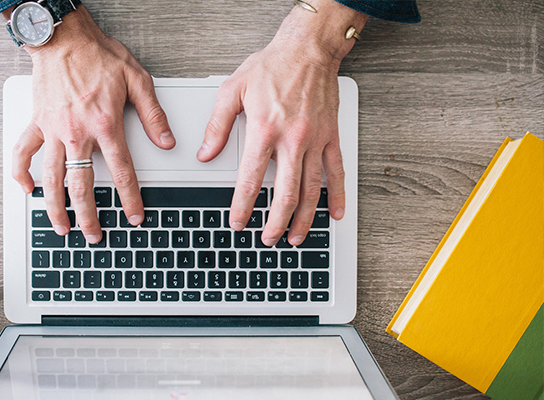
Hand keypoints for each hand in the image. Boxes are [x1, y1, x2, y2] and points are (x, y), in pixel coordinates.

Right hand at [10, 6, 174, 242]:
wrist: (64, 37)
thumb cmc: (99, 55)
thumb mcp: (137, 80)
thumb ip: (152, 114)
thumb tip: (166, 141)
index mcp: (105, 125)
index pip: (121, 172)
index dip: (130, 198)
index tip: (134, 216)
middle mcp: (77, 133)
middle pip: (82, 185)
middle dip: (89, 216)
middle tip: (94, 235)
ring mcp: (53, 130)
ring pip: (51, 178)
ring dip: (56, 207)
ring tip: (61, 227)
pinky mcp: (37, 122)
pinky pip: (23, 152)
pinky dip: (21, 173)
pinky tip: (26, 189)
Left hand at [197, 0, 366, 245]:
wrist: (308, 48)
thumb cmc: (271, 66)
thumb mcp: (232, 90)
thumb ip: (217, 126)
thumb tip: (206, 154)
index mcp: (264, 130)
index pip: (250, 180)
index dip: (242, 206)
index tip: (237, 222)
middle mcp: (292, 139)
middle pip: (284, 193)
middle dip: (275, 222)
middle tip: (268, 239)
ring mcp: (315, 140)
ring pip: (311, 189)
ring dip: (302, 217)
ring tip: (295, 237)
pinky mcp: (331, 136)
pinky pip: (337, 171)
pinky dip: (337, 195)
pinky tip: (334, 214)